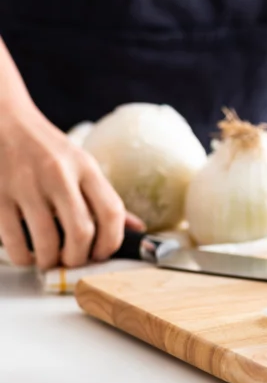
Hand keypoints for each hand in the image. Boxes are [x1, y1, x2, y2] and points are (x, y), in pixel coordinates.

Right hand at [0, 104, 144, 269]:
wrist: (4, 122)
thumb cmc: (48, 150)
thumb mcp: (82, 165)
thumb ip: (104, 197)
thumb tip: (137, 227)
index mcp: (85, 167)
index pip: (112, 211)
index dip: (112, 241)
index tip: (103, 253)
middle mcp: (58, 175)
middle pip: (82, 233)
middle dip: (79, 258)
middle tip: (73, 260)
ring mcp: (26, 186)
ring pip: (47, 243)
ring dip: (50, 261)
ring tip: (50, 258)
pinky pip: (14, 242)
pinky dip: (24, 257)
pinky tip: (27, 252)